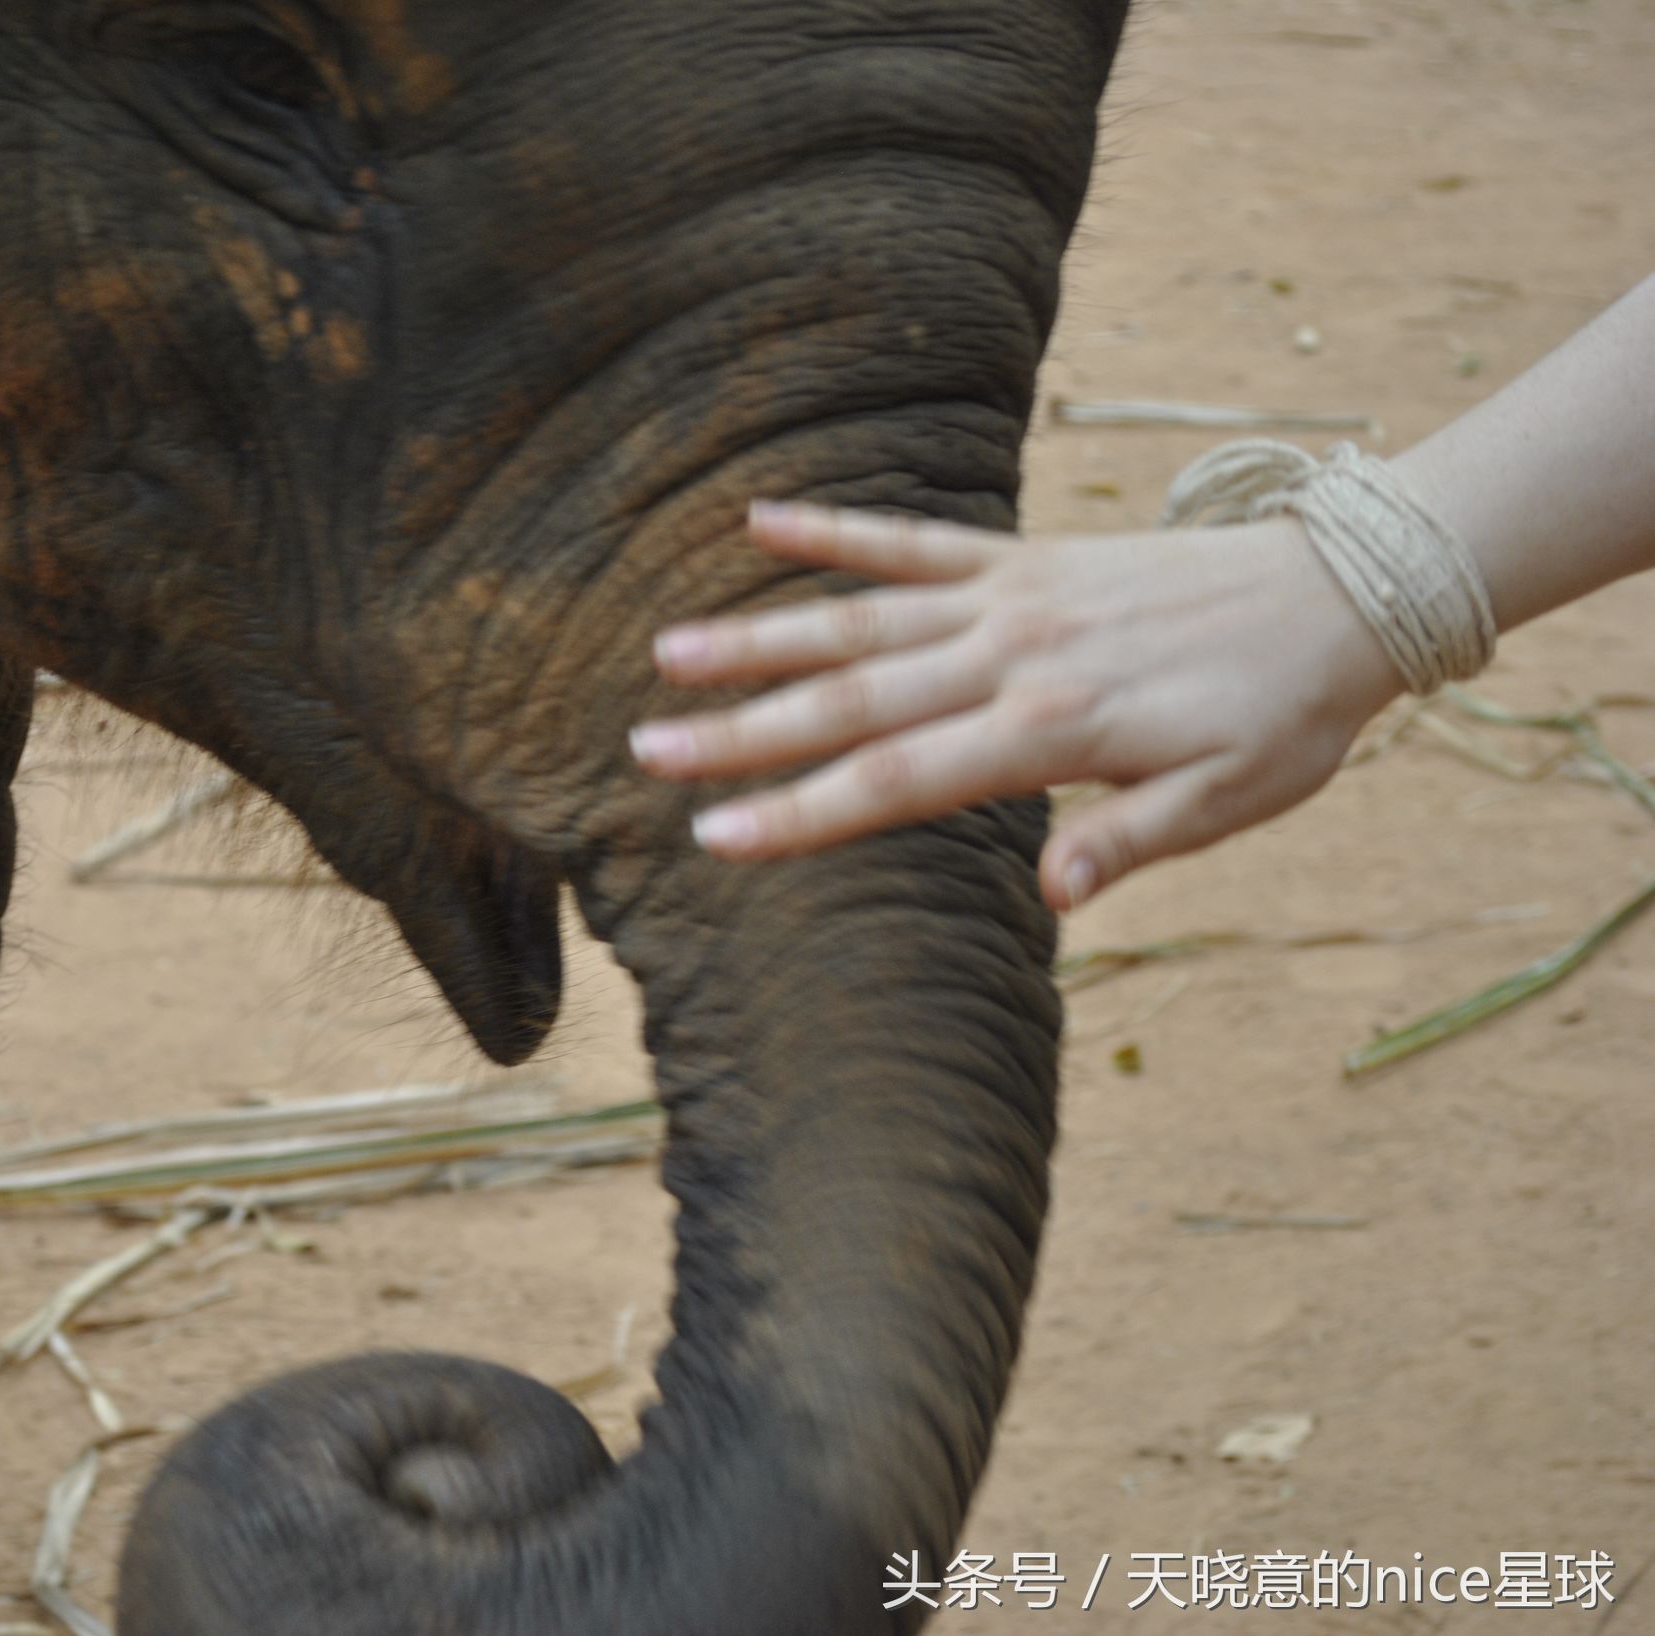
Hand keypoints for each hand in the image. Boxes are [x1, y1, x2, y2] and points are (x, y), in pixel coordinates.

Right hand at [630, 502, 1405, 908]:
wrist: (1345, 589)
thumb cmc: (1285, 715)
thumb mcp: (1230, 803)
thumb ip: (1129, 843)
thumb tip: (1052, 896)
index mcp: (1053, 731)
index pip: (900, 780)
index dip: (802, 812)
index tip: (716, 836)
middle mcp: (1013, 657)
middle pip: (853, 699)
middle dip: (745, 731)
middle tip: (647, 748)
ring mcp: (1012, 598)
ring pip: (863, 617)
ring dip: (761, 637)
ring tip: (670, 652)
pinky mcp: (1025, 557)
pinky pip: (917, 542)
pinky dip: (838, 533)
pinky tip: (759, 524)